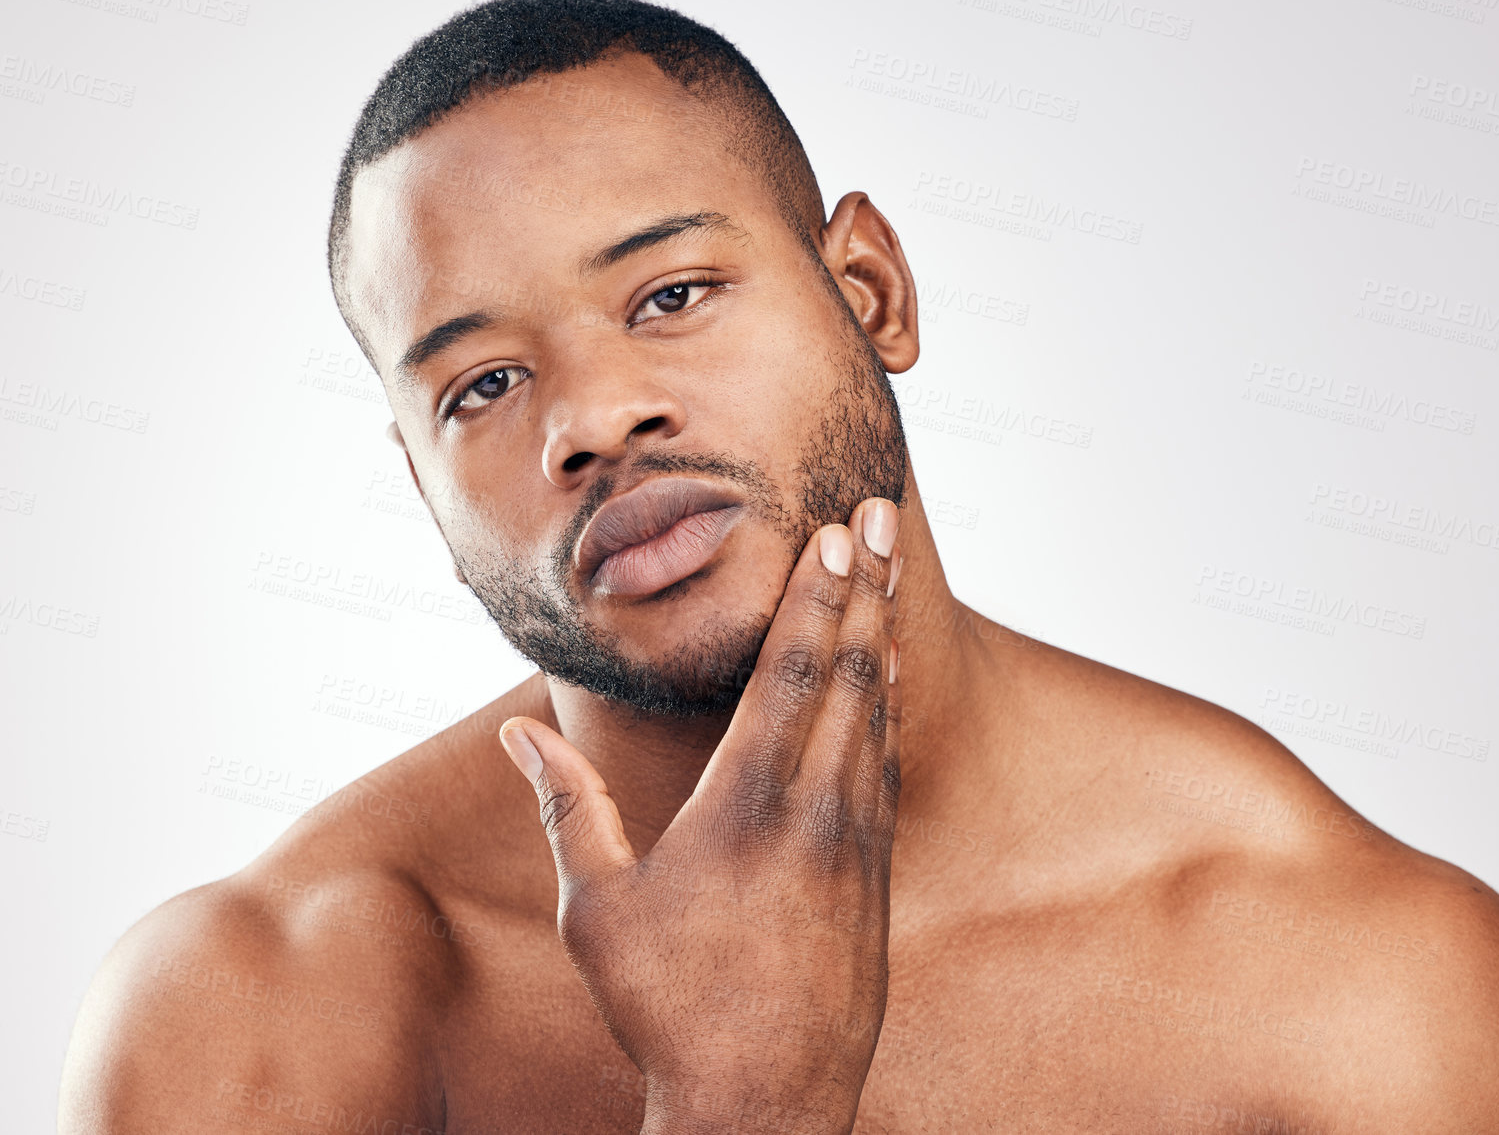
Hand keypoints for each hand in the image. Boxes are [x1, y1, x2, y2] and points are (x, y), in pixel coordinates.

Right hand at [498, 496, 903, 1134]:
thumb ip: (567, 807)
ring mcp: (857, 844)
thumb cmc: (669, 1008)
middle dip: (864, 587)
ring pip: (877, 716)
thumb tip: (516, 733)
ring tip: (888, 576)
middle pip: (848, 674)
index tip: (840, 532)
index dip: (817, 596)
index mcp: (746, 806)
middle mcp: (815, 811)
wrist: (765, 1105)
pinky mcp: (877, 875)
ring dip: (881, 637)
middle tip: (886, 516)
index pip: (791, 675)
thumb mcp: (597, 909)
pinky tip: (888, 679)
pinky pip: (888, 767)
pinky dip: (888, 709)